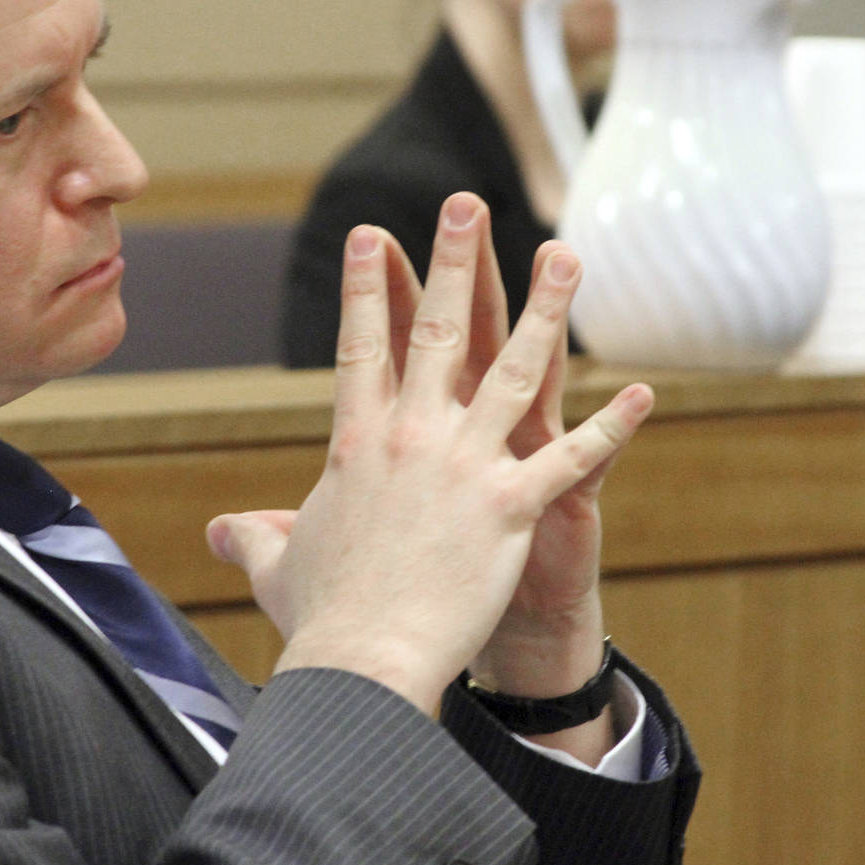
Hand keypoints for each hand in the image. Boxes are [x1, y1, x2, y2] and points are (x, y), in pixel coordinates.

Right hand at [207, 193, 651, 716]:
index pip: (363, 347)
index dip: (369, 287)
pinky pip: (572, 457)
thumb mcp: (277, 565)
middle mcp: (411, 437)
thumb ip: (254, 536)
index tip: (373, 235)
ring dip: (547, 308)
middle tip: (467, 203)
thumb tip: (220, 531)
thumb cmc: (319, 619)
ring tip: (568, 254)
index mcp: (357, 443)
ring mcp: (465, 466)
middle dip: (454, 259)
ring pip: (515, 369)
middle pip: (440, 330)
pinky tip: (644, 394)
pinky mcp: (511, 506)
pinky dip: (613, 428)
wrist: (362, 661)